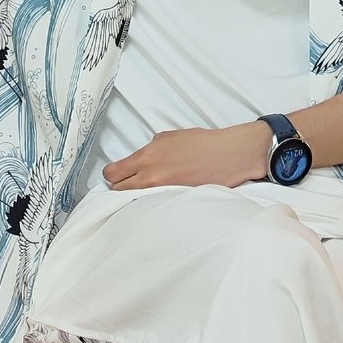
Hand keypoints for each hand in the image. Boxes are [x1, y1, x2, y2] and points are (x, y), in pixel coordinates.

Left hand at [103, 122, 271, 190]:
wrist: (229, 155)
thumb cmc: (203, 143)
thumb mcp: (170, 136)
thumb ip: (152, 148)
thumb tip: (143, 158)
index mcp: (147, 156)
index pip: (113, 173)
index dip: (112, 174)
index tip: (116, 174)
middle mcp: (151, 176)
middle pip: (118, 190)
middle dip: (119, 186)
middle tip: (128, 183)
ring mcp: (163, 191)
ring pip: (134, 200)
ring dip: (135, 196)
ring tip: (144, 192)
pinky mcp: (175, 201)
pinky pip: (154, 206)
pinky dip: (153, 203)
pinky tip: (159, 199)